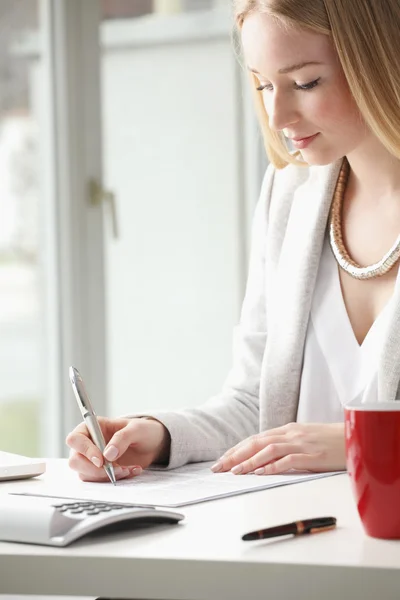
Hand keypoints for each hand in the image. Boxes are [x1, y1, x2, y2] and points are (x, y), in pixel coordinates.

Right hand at [66, 417, 169, 481]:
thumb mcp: (137, 429)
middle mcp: (89, 443)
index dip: (84, 450)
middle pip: (75, 460)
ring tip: (128, 469)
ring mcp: (92, 459)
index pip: (75, 439)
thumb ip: (122, 438)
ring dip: (106, 476)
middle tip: (115, 470)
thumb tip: (108, 455)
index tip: (101, 460)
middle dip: (94, 470)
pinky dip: (115, 479)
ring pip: (85, 474)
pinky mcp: (100, 472)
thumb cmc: (143, 430)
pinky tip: (131, 471)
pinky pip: (99, 481)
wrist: (152, 444)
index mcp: (93, 427)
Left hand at [211, 423, 345, 474]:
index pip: (255, 439)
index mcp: (287, 430)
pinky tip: (260, 472)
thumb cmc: (329, 439)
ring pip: (268, 449)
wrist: (354, 436)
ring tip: (234, 472)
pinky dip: (272, 466)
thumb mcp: (303, 438)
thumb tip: (264, 456)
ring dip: (249, 461)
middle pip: (256, 442)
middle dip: (235, 455)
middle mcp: (290, 434)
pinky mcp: (312, 455)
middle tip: (218, 467)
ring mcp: (301, 443)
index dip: (237, 449)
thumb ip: (285, 443)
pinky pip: (288, 460)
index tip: (222, 460)